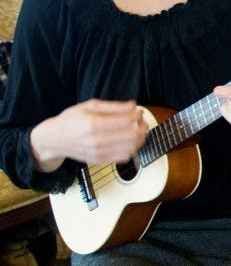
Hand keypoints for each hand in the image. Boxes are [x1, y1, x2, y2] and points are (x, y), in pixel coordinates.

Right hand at [30, 99, 147, 171]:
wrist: (53, 139)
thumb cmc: (71, 119)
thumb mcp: (89, 106)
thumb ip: (113, 106)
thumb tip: (133, 105)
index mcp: (93, 124)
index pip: (126, 121)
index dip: (137, 115)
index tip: (138, 111)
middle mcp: (96, 140)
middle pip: (132, 136)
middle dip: (142, 127)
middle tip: (142, 121)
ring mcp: (99, 152)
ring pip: (131, 148)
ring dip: (140, 138)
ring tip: (137, 130)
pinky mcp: (100, 160)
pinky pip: (124, 157)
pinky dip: (132, 148)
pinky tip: (128, 140)